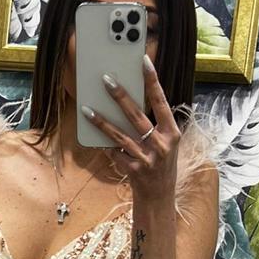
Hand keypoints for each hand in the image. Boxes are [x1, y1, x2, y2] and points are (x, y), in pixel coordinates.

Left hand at [81, 54, 180, 207]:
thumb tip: (128, 100)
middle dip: (121, 96)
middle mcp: (162, 145)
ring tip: (86, 109)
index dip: (152, 81)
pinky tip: (92, 135)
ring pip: (120, 136)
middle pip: (137, 116)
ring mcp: (148, 159)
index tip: (143, 61)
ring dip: (102, 122)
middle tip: (106, 79)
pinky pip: (114, 153)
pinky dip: (104, 144)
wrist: (159, 196)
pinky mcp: (134, 171)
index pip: (161, 101)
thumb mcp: (165, 142)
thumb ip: (152, 124)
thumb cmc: (161, 163)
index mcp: (172, 133)